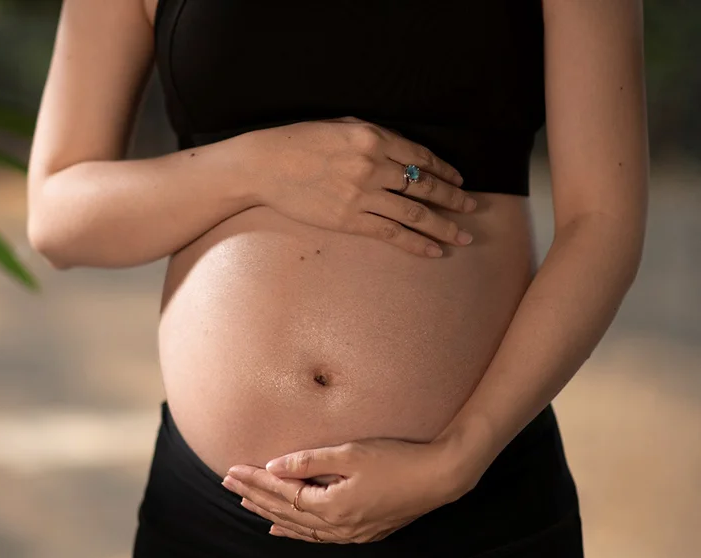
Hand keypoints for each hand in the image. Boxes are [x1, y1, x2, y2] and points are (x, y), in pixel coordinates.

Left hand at [221, 435, 477, 543]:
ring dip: (270, 513)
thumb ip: (309, 462)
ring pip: (298, 527)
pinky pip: (316, 536)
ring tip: (246, 502)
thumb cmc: (396, 460)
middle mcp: (337, 526)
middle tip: (228, 483)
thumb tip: (273, 466)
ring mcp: (349, 532)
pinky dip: (294, 531)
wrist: (438, 478)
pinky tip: (280, 528)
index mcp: (331, 506)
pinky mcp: (361, 531)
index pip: (282, 493)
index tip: (232, 469)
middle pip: (285, 511)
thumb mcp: (350, 454)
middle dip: (255, 495)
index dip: (255, 480)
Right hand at [246, 116, 477, 257]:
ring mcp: (362, 195)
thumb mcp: (340, 126)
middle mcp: (374, 166)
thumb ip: (373, 136)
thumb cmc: (299, 141)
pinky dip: (416, 244)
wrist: (265, 165)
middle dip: (453, 199)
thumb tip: (400, 150)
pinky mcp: (349, 220)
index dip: (445, 171)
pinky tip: (434, 251)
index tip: (459, 181)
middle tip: (472, 209)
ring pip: (415, 213)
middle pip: (425, 186)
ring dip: (444, 226)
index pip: (422, 157)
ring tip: (463, 237)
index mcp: (375, 138)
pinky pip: (391, 233)